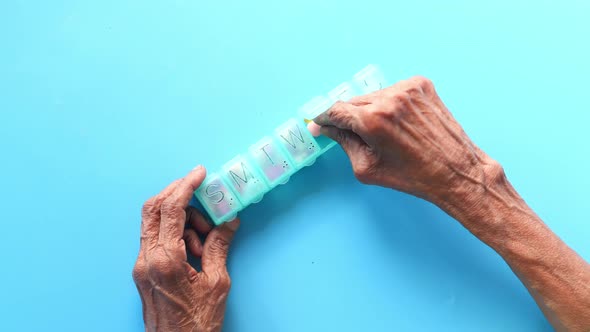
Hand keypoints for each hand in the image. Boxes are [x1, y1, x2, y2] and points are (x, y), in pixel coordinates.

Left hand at [132, 166, 239, 331]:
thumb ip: (219, 246)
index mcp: (165, 259)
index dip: (186, 186)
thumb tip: (229, 220)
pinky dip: (175, 233)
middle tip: (203, 196)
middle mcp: (146, 259)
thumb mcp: (216, 282)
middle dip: (178, 195)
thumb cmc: (197, 324)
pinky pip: (157, 239)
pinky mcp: (143, 271)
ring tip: (204, 241)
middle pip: (153, 209)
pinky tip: (194, 248)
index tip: (199, 173)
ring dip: (181, 220)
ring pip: (155, 223)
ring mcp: (141, 265)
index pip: (171, 210)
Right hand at [313, 76, 499, 203]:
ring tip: (383, 132)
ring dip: (370, 109)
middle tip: (351, 134)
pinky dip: (390, 103)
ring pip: (373, 95)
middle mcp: (389, 98)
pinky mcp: (422, 85)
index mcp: (372, 120)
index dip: (324, 119)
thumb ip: (343, 143)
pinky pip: (394, 91)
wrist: (455, 171)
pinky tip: (399, 122)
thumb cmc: (413, 176)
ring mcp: (407, 89)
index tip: (319, 124)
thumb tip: (326, 129)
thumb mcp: (367, 167)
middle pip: (353, 102)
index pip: (335, 111)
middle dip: (348, 117)